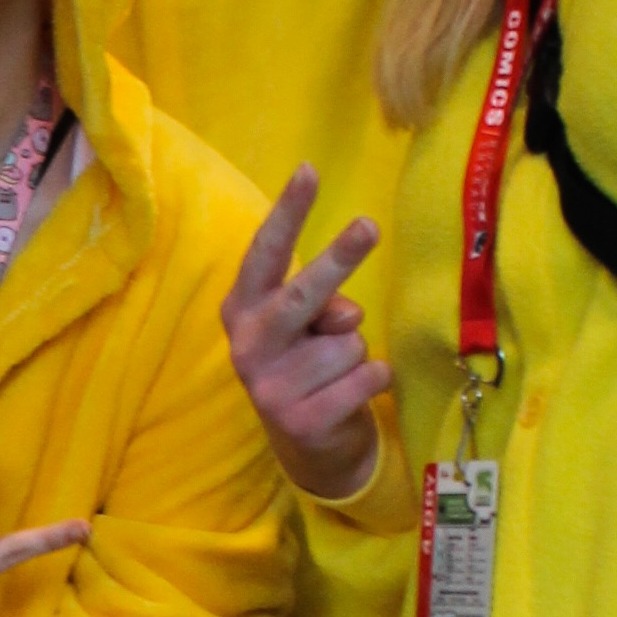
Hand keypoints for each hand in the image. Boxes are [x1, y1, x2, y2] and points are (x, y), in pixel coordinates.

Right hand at [223, 167, 389, 500]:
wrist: (308, 446)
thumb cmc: (308, 365)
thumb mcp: (307, 328)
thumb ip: (320, 307)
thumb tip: (345, 319)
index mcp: (241, 310)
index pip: (265, 253)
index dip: (288, 212)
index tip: (309, 170)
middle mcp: (247, 346)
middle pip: (301, 294)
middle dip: (337, 259)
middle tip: (369, 226)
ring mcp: (270, 388)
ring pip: (348, 341)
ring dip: (357, 351)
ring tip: (337, 372)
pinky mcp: (302, 421)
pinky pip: (367, 375)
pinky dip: (375, 379)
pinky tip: (352, 394)